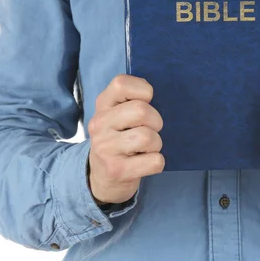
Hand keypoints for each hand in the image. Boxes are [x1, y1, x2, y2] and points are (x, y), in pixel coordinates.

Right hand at [87, 75, 163, 204]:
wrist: (101, 176)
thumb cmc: (119, 139)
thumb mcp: (117, 115)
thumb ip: (132, 101)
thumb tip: (159, 96)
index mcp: (102, 105)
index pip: (121, 84)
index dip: (142, 90)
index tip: (146, 102)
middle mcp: (99, 124)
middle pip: (141, 111)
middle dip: (156, 121)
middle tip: (152, 130)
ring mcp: (105, 148)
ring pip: (148, 137)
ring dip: (156, 143)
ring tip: (147, 148)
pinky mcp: (116, 170)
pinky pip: (154, 161)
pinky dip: (157, 162)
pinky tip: (146, 162)